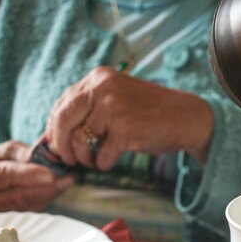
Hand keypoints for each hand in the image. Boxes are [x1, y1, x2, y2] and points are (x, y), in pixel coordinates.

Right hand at [0, 141, 73, 211]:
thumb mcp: (7, 150)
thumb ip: (22, 153)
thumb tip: (40, 159)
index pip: (4, 175)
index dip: (28, 175)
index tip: (50, 174)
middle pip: (17, 196)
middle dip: (45, 188)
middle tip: (67, 178)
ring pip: (27, 206)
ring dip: (51, 194)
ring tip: (68, 180)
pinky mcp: (8, 221)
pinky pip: (32, 211)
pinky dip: (48, 199)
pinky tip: (60, 188)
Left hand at [44, 66, 213, 169]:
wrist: (185, 118)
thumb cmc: (149, 114)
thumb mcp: (116, 100)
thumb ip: (89, 109)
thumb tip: (55, 134)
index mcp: (98, 78)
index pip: (62, 104)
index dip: (54, 128)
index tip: (58, 145)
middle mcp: (102, 88)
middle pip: (63, 120)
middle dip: (60, 144)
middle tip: (67, 159)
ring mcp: (112, 107)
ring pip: (79, 139)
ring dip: (84, 157)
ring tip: (94, 161)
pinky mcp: (124, 129)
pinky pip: (100, 154)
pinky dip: (103, 163)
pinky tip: (111, 161)